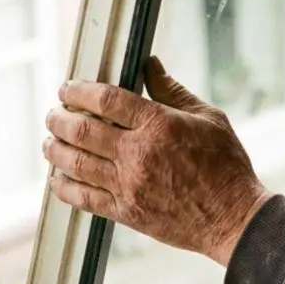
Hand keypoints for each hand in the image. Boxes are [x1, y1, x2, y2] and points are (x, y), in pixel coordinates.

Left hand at [43, 56, 269, 266]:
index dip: (79, 91)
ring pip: (76, 163)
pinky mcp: (126, 212)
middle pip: (82, 130)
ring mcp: (129, 185)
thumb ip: (172, 91)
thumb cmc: (226, 166)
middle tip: (53, 115)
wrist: (234, 218)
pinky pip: (84, 199)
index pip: (106, 99)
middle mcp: (138, 154)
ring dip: (55, 150)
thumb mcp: (208, 118)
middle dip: (59, 118)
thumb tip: (149, 65)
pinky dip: (65, 187)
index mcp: (159, 125)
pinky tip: (57, 179)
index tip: (68, 89)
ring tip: (50, 142)